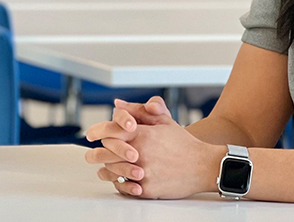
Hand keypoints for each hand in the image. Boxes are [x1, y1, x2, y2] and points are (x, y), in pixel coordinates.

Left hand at [90, 97, 222, 198]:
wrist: (203, 166)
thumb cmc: (183, 143)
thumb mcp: (163, 121)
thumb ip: (138, 111)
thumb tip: (117, 104)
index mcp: (142, 135)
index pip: (109, 132)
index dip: (96, 132)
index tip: (91, 135)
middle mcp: (140, 154)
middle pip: (106, 153)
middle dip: (95, 154)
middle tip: (90, 155)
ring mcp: (143, 172)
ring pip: (113, 172)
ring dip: (105, 170)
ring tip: (101, 169)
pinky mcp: (147, 189)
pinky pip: (125, 188)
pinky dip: (119, 184)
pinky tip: (117, 180)